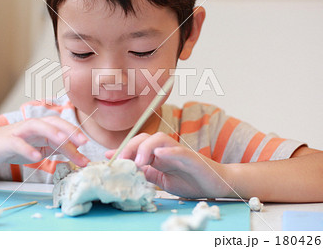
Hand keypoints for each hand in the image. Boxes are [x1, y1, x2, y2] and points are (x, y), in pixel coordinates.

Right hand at [0, 116, 89, 166]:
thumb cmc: (12, 146)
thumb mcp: (38, 148)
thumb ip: (55, 148)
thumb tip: (76, 152)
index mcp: (41, 128)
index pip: (62, 128)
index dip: (75, 134)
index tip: (87, 146)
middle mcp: (32, 126)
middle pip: (53, 122)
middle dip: (69, 130)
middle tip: (83, 142)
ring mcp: (19, 132)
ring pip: (38, 127)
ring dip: (52, 133)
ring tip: (64, 142)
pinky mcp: (6, 141)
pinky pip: (18, 143)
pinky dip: (27, 149)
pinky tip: (36, 157)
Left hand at [106, 132, 231, 198]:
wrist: (215, 185)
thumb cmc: (190, 181)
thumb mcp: (162, 180)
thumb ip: (147, 173)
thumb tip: (127, 170)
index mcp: (158, 155)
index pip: (137, 146)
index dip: (122, 149)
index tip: (107, 157)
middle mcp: (166, 150)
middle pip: (145, 138)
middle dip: (130, 147)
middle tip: (121, 161)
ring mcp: (179, 152)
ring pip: (159, 139)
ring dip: (145, 148)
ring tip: (138, 162)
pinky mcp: (192, 158)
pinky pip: (179, 151)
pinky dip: (169, 151)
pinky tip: (159, 155)